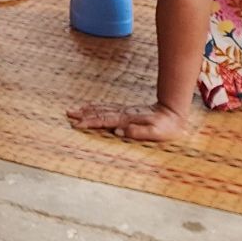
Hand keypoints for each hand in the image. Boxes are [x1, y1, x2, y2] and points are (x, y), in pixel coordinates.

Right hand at [67, 100, 191, 141]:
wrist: (173, 112)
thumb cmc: (167, 127)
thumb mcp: (156, 133)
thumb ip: (138, 132)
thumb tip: (118, 132)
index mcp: (127, 120)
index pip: (105, 121)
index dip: (90, 123)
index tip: (77, 124)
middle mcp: (123, 114)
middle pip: (100, 113)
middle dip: (83, 114)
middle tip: (68, 114)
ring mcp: (124, 111)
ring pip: (102, 109)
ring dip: (87, 110)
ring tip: (74, 110)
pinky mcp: (126, 111)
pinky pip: (107, 108)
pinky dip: (96, 107)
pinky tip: (90, 107)